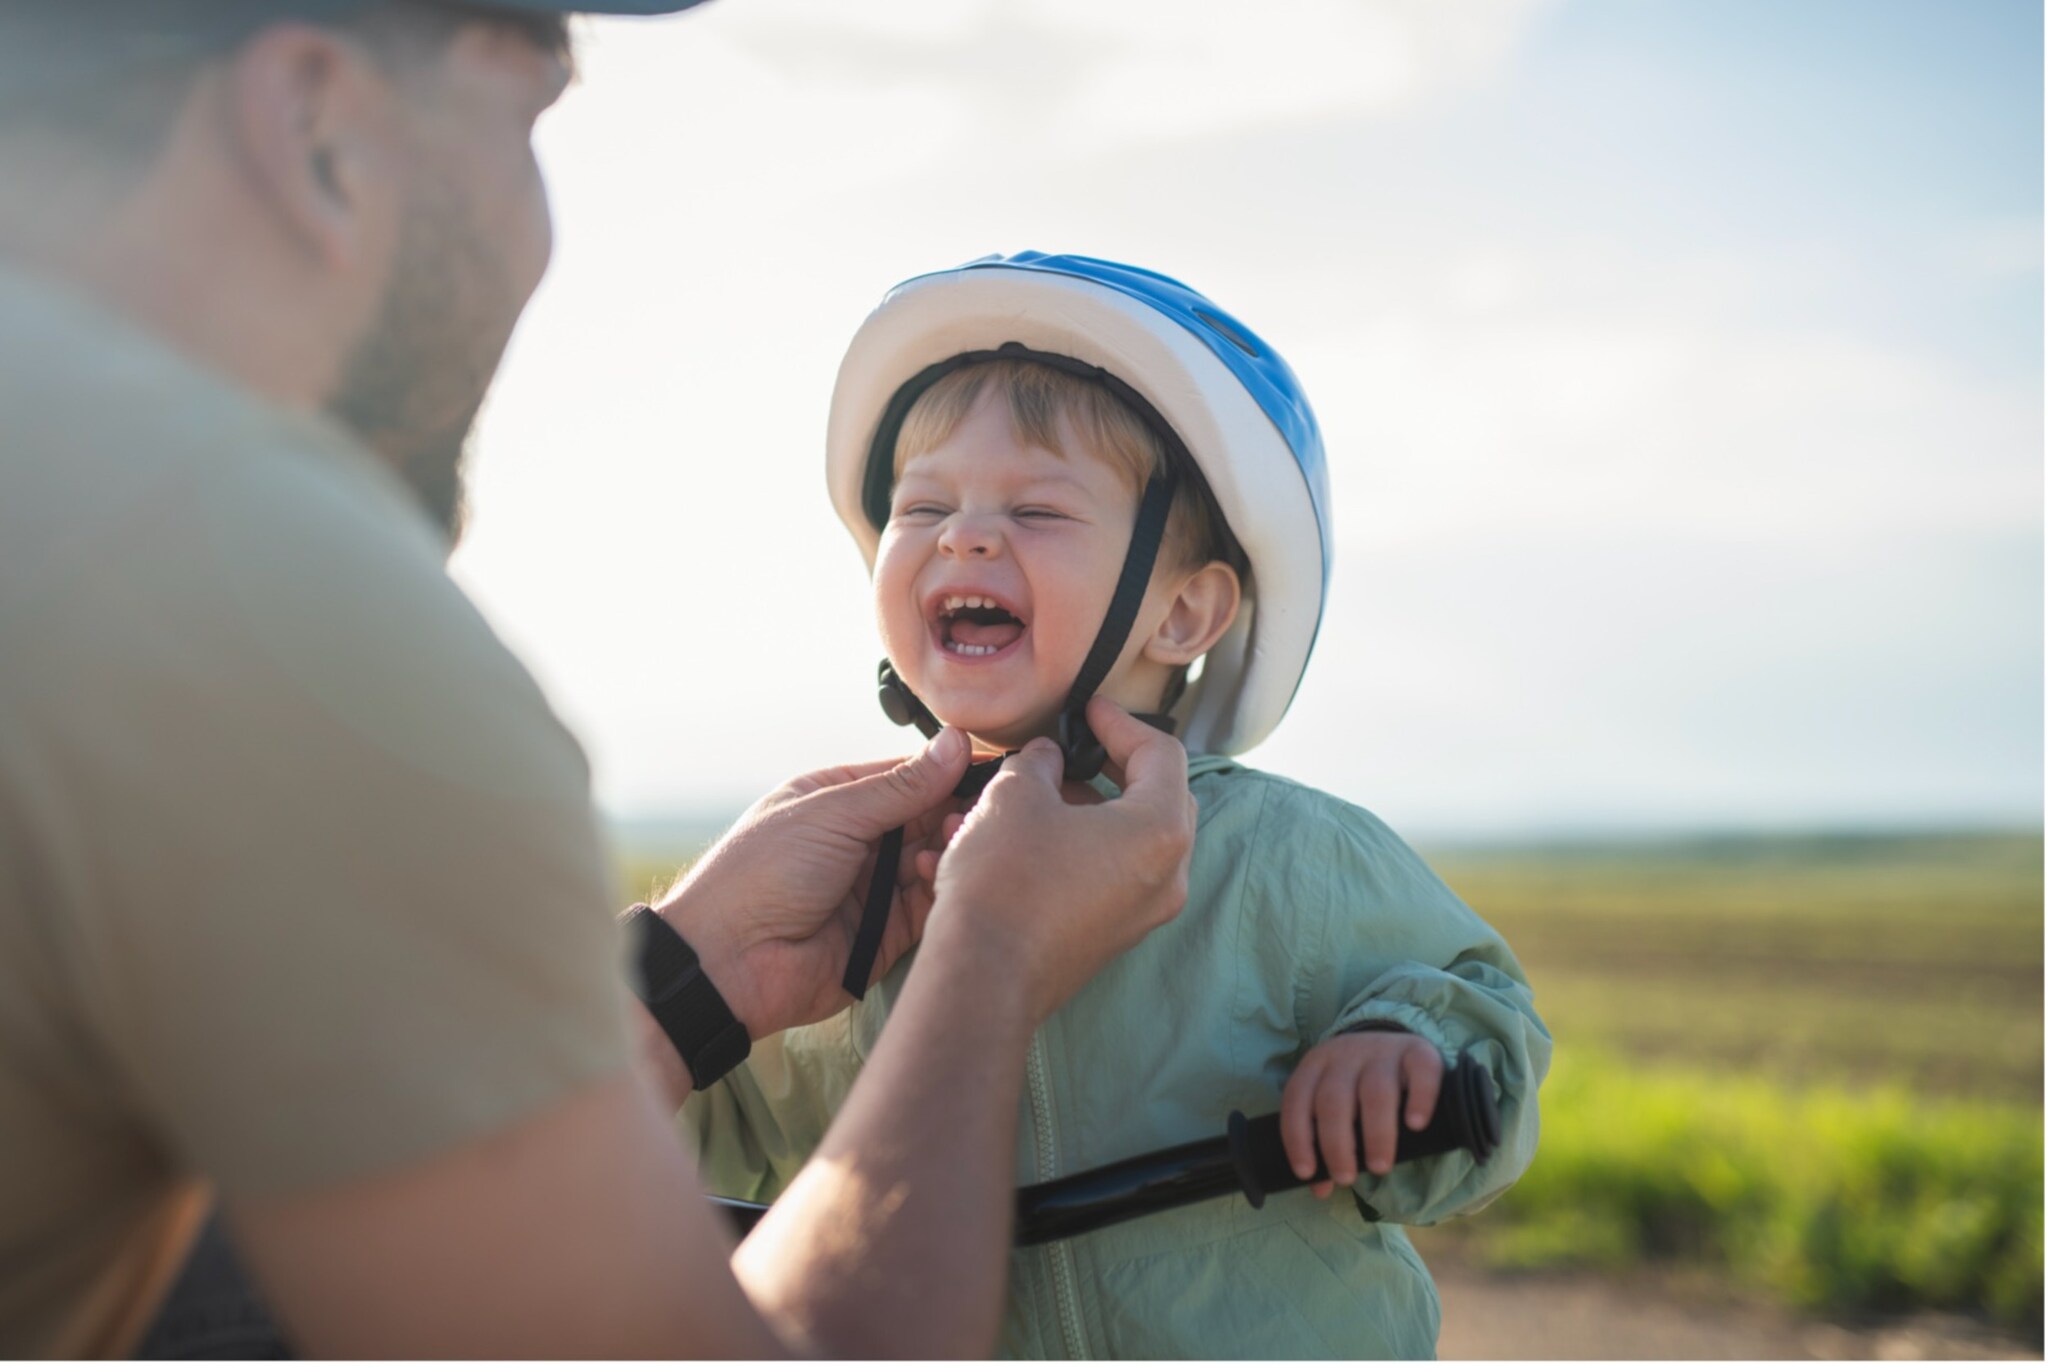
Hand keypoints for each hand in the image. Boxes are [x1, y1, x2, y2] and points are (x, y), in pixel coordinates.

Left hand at [655, 728, 970, 1040]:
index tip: (992, 766)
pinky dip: (941, 888)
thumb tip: (955, 744)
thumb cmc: (759, 874)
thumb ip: (899, 786)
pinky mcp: (887, 933)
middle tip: (982, 809)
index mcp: (837, 800)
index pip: (907, 776)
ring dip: (951, 847)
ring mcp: (874, 887)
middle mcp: (859, 841)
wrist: (728, 962)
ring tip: (957, 840)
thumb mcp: (831, 814)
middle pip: (927, 817)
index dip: (948, 771)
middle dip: (955, 810)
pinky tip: (939, 873)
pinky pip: (929, 905)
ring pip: (934, 859)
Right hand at [922, 697, 1195, 1025]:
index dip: (1120, 721)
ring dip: (1084, 810)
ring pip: (1126, 840)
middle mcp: (1168, 876)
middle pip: (1154, 799)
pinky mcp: (1112, 937)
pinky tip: (1025, 838)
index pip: (1161, 754)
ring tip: (1033, 794)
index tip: (1088, 710)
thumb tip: (1046, 758)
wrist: (982, 977)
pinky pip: (1107, 876)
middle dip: (1109, 768)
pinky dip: (1075, 848)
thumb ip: (1040, 762)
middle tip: (1072, 749)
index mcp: (1160, 831)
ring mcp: (1143, 913)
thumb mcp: (1015, 795)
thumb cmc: (1005, 882)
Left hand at [1280, 1029, 1444, 1195]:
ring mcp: (1383, 1050)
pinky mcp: (1418, 1050)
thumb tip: (1321, 1189)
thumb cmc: (1358, 1088)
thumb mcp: (1336, 1107)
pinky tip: (1415, 1125)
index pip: (1297, 1100)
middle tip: (1346, 1178)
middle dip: (1337, 1144)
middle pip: (1334, 1100)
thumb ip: (1325, 1144)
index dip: (1298, 1138)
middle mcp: (1346, 1053)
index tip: (1307, 1173)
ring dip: (1375, 1134)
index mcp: (1316, 1065)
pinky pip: (1420, 1071)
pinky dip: (1419, 1099)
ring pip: (1376, 1090)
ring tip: (1379, 1167)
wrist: (1397, 1048)